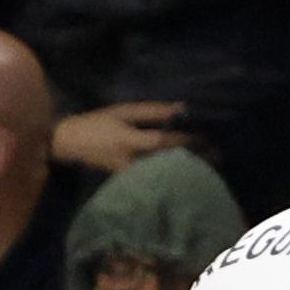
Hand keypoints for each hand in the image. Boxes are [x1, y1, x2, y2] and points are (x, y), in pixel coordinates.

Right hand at [50, 102, 200, 171]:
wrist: (69, 144)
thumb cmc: (97, 123)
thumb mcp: (122, 112)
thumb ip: (151, 111)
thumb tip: (181, 108)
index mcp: (128, 140)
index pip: (162, 142)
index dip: (185, 140)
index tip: (207, 138)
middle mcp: (131, 160)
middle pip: (169, 162)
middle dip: (196, 158)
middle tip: (219, 155)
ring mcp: (131, 173)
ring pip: (165, 173)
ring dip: (188, 168)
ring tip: (211, 164)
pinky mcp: (130, 181)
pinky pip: (157, 178)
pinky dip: (174, 173)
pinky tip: (189, 170)